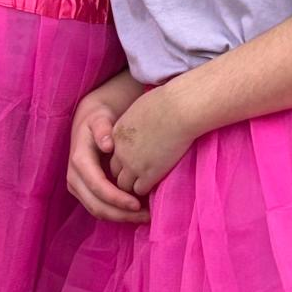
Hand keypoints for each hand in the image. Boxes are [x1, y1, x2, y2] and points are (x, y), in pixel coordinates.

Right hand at [67, 92, 147, 222]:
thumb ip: (103, 129)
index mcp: (79, 160)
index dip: (117, 198)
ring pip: (98, 211)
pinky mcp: (84, 191)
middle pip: (96, 205)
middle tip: (146, 215)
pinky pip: (99, 208)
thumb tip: (107, 145)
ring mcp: (78, 186)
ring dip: (120, 217)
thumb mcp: (100, 118)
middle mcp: (75, 177)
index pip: (97, 186)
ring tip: (145, 216)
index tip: (137, 203)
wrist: (89, 121)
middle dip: (121, 214)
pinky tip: (135, 211)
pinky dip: (117, 213)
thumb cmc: (99, 118)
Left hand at [109, 84, 196, 198]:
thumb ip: (139, 120)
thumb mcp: (143, 108)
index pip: (113, 154)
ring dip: (134, 186)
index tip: (137, 159)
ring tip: (147, 184)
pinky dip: (146, 190)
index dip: (125, 159)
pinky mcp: (148, 173)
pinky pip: (140, 190)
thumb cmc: (167, 101)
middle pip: (115, 171)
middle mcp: (121, 151)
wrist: (178, 109)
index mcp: (117, 133)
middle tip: (141, 175)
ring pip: (124, 185)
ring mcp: (133, 164)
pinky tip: (156, 184)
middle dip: (126, 174)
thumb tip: (147, 120)